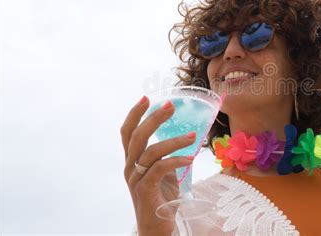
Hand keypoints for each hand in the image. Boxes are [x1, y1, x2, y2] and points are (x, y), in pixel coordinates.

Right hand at [121, 96, 195, 235]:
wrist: (156, 229)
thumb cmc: (161, 200)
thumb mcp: (164, 173)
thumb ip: (166, 157)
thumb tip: (186, 137)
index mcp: (132, 161)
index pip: (127, 133)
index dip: (134, 114)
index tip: (146, 98)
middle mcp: (130, 168)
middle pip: (137, 136)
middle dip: (154, 118)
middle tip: (170, 106)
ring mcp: (136, 179)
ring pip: (151, 151)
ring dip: (174, 141)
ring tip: (193, 136)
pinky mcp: (146, 190)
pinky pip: (160, 168)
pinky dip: (177, 160)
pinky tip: (190, 157)